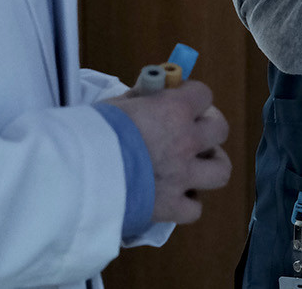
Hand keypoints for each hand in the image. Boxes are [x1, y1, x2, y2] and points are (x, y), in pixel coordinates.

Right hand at [104, 80, 231, 224]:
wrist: (80, 174)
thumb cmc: (94, 130)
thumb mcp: (117, 103)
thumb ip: (141, 98)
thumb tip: (152, 93)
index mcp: (174, 110)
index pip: (203, 94)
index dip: (193, 97)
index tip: (181, 102)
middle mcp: (187, 142)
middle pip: (220, 130)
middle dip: (208, 128)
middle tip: (192, 132)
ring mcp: (183, 176)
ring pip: (221, 171)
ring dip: (210, 166)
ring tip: (193, 166)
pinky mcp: (172, 207)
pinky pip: (194, 209)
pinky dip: (187, 203)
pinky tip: (174, 197)